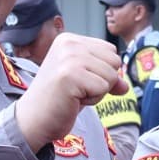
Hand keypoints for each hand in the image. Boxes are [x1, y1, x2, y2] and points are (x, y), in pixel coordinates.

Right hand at [12, 35, 123, 149]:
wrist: (33, 120)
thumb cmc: (57, 101)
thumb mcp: (84, 82)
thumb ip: (105, 77)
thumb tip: (125, 86)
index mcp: (70, 39)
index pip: (110, 50)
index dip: (102, 72)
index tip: (78, 81)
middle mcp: (69, 43)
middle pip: (114, 61)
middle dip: (102, 81)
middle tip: (76, 89)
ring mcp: (69, 58)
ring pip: (111, 76)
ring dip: (96, 92)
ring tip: (74, 94)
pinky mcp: (71, 75)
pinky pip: (103, 88)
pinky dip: (92, 100)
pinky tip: (72, 100)